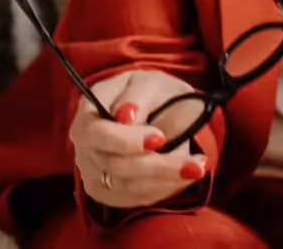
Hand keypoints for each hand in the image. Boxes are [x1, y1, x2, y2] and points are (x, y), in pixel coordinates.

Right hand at [70, 70, 208, 207]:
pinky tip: (183, 175)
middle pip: (112, 164)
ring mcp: (91, 168)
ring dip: (166, 179)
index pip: (95, 132)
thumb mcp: (152, 83)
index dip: (125, 140)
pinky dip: (163, 189)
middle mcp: (84, 142)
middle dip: (155, 166)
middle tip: (193, 164)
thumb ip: (138, 95)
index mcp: (89, 109)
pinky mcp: (106, 190)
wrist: (160, 112)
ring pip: (126, 186)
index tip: (160, 138)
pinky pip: (133, 198)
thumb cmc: (154, 95)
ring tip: (197, 166)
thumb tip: (125, 116)